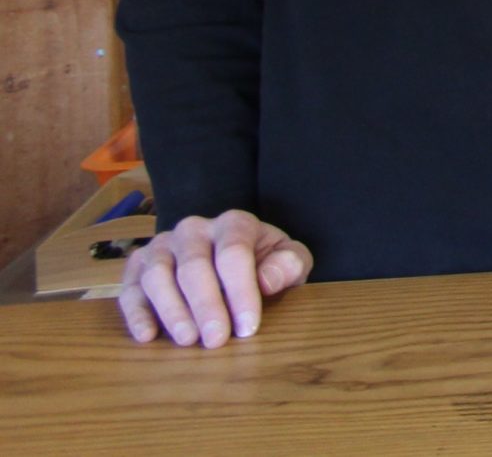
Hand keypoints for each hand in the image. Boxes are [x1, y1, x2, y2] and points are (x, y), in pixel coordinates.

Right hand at [118, 211, 311, 346]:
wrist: (231, 259)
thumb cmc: (263, 263)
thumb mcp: (288, 260)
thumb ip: (287, 265)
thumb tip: (267, 281)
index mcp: (233, 223)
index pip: (234, 254)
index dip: (241, 291)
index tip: (247, 327)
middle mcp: (193, 229)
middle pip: (194, 265)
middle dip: (206, 305)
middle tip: (216, 340)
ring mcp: (161, 247)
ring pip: (157, 274)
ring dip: (172, 309)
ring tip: (188, 340)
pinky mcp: (137, 268)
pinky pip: (130, 288)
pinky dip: (136, 313)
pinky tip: (148, 336)